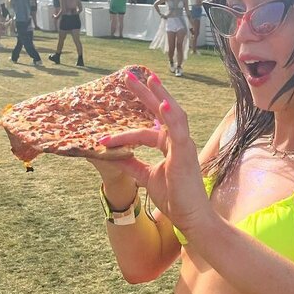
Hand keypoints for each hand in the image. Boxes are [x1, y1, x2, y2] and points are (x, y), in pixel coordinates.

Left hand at [97, 70, 213, 235]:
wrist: (190, 217)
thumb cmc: (174, 198)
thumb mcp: (145, 178)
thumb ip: (131, 164)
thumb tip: (110, 155)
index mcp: (168, 145)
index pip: (144, 131)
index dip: (124, 133)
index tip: (103, 138)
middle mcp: (177, 141)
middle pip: (160, 111)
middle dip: (145, 92)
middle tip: (128, 76)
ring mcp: (183, 145)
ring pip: (172, 114)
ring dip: (160, 95)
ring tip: (149, 79)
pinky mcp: (186, 153)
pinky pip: (178, 130)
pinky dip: (171, 116)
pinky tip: (162, 104)